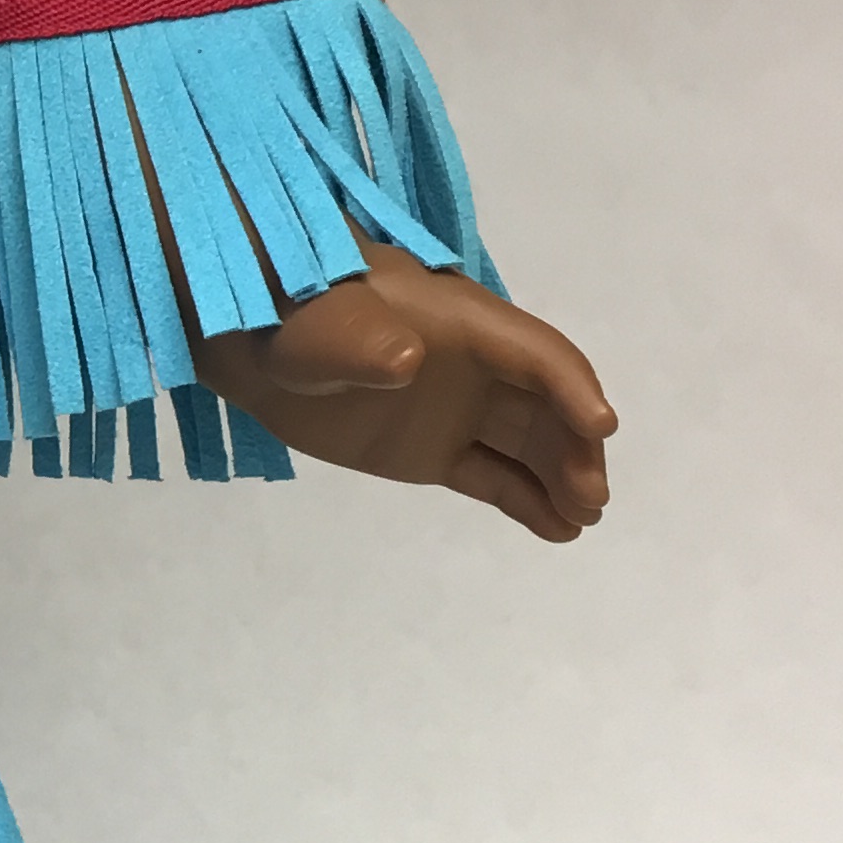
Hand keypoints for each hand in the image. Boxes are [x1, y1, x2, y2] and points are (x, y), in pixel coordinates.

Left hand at [192, 238, 614, 542]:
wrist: (243, 335)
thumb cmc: (285, 313)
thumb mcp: (316, 322)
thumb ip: (356, 338)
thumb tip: (407, 360)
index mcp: (460, 322)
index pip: (534, 352)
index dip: (571, 386)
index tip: (599, 427)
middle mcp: (474, 365)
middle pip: (545, 405)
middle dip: (574, 447)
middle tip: (590, 500)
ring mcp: (456, 408)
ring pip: (526, 443)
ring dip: (560, 478)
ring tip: (581, 522)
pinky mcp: (431, 449)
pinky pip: (492, 475)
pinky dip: (526, 499)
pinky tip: (557, 529)